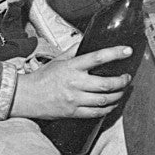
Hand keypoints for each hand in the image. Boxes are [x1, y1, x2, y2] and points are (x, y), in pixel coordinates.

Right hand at [9, 45, 131, 118]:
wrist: (26, 97)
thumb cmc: (43, 77)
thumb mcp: (58, 59)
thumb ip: (74, 51)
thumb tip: (86, 41)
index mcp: (72, 67)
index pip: (98, 57)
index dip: (115, 53)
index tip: (127, 51)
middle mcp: (75, 83)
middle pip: (106, 84)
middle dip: (122, 81)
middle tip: (127, 78)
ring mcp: (74, 99)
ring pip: (104, 100)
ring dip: (117, 95)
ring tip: (121, 91)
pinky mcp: (73, 112)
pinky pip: (96, 113)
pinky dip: (107, 109)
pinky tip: (112, 104)